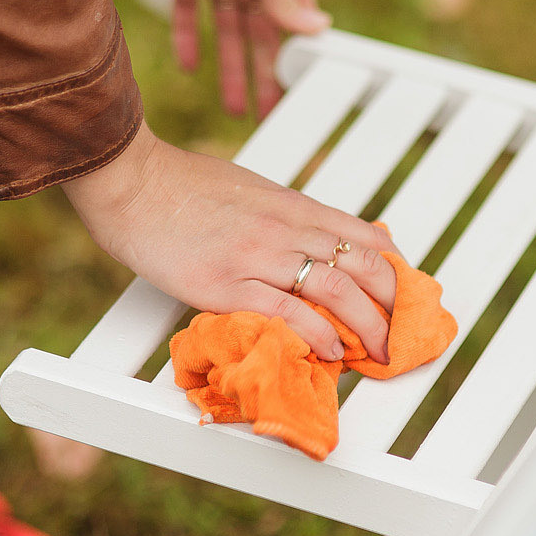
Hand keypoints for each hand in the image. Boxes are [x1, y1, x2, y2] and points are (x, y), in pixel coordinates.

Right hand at [63, 125, 396, 363]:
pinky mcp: (226, 284)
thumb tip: (309, 239)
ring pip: (334, 289)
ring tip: (379, 352)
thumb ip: (281, 214)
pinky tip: (332, 354)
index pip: (360, 235)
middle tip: (400, 334)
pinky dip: (317, 335)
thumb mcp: (247, 188)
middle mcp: (284, 228)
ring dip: (366, 325)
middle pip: (360, 264)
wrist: (132, 181)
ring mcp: (257, 256)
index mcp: (291, 205)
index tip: (403, 296)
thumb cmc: (180, 185)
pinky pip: (287, 312)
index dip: (391, 270)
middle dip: (391, 303)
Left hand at [150, 0, 330, 118]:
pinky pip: (186, 13)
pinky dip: (188, 40)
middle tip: (267, 119)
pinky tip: (190, 69)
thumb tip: (322, 32)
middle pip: (261, 41)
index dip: (295, 62)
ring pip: (227, 35)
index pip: (293, 30)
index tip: (299, 97)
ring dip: (230, 71)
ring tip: (234, 110)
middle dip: (266, 79)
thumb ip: (286, 0)